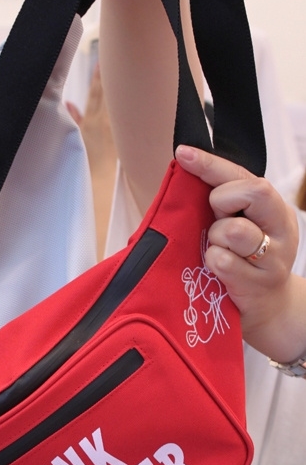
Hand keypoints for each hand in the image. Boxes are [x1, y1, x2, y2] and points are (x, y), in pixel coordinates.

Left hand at [175, 144, 305, 363]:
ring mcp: (273, 258)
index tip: (183, 153)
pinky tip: (219, 273)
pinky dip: (213, 263)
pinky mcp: (258, 283)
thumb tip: (186, 172)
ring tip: (219, 251)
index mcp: (275, 209)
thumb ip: (226, 206)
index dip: (212, 164)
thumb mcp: (241, 228)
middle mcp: (281, 229)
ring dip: (215, 239)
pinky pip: (222, 261)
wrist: (269, 311)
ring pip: (232, 230)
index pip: (245, 176)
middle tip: (216, 219)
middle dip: (222, 200)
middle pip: (252, 191)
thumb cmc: (244, 264)